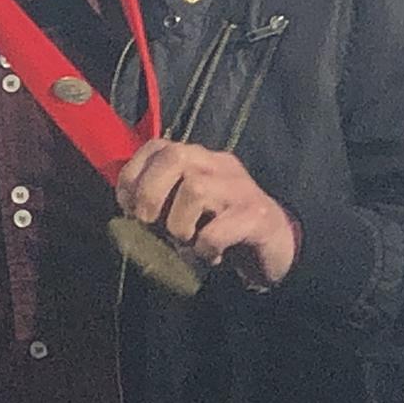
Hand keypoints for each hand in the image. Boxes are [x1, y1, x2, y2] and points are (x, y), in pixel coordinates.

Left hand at [113, 139, 299, 288]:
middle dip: (150, 193)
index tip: (128, 206)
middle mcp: (220, 166)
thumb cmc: (222, 229)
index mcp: (199, 160)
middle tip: (150, 224)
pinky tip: (211, 256)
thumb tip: (126, 213)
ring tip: (187, 243)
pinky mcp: (257, 217)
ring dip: (179, 225)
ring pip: (195, 189)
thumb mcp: (185, 210)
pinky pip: (217, 230)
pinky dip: (205, 248)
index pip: (158, 146)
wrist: (277, 248)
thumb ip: (159, 203)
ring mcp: (241, 189)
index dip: (132, 174)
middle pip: (175, 156)